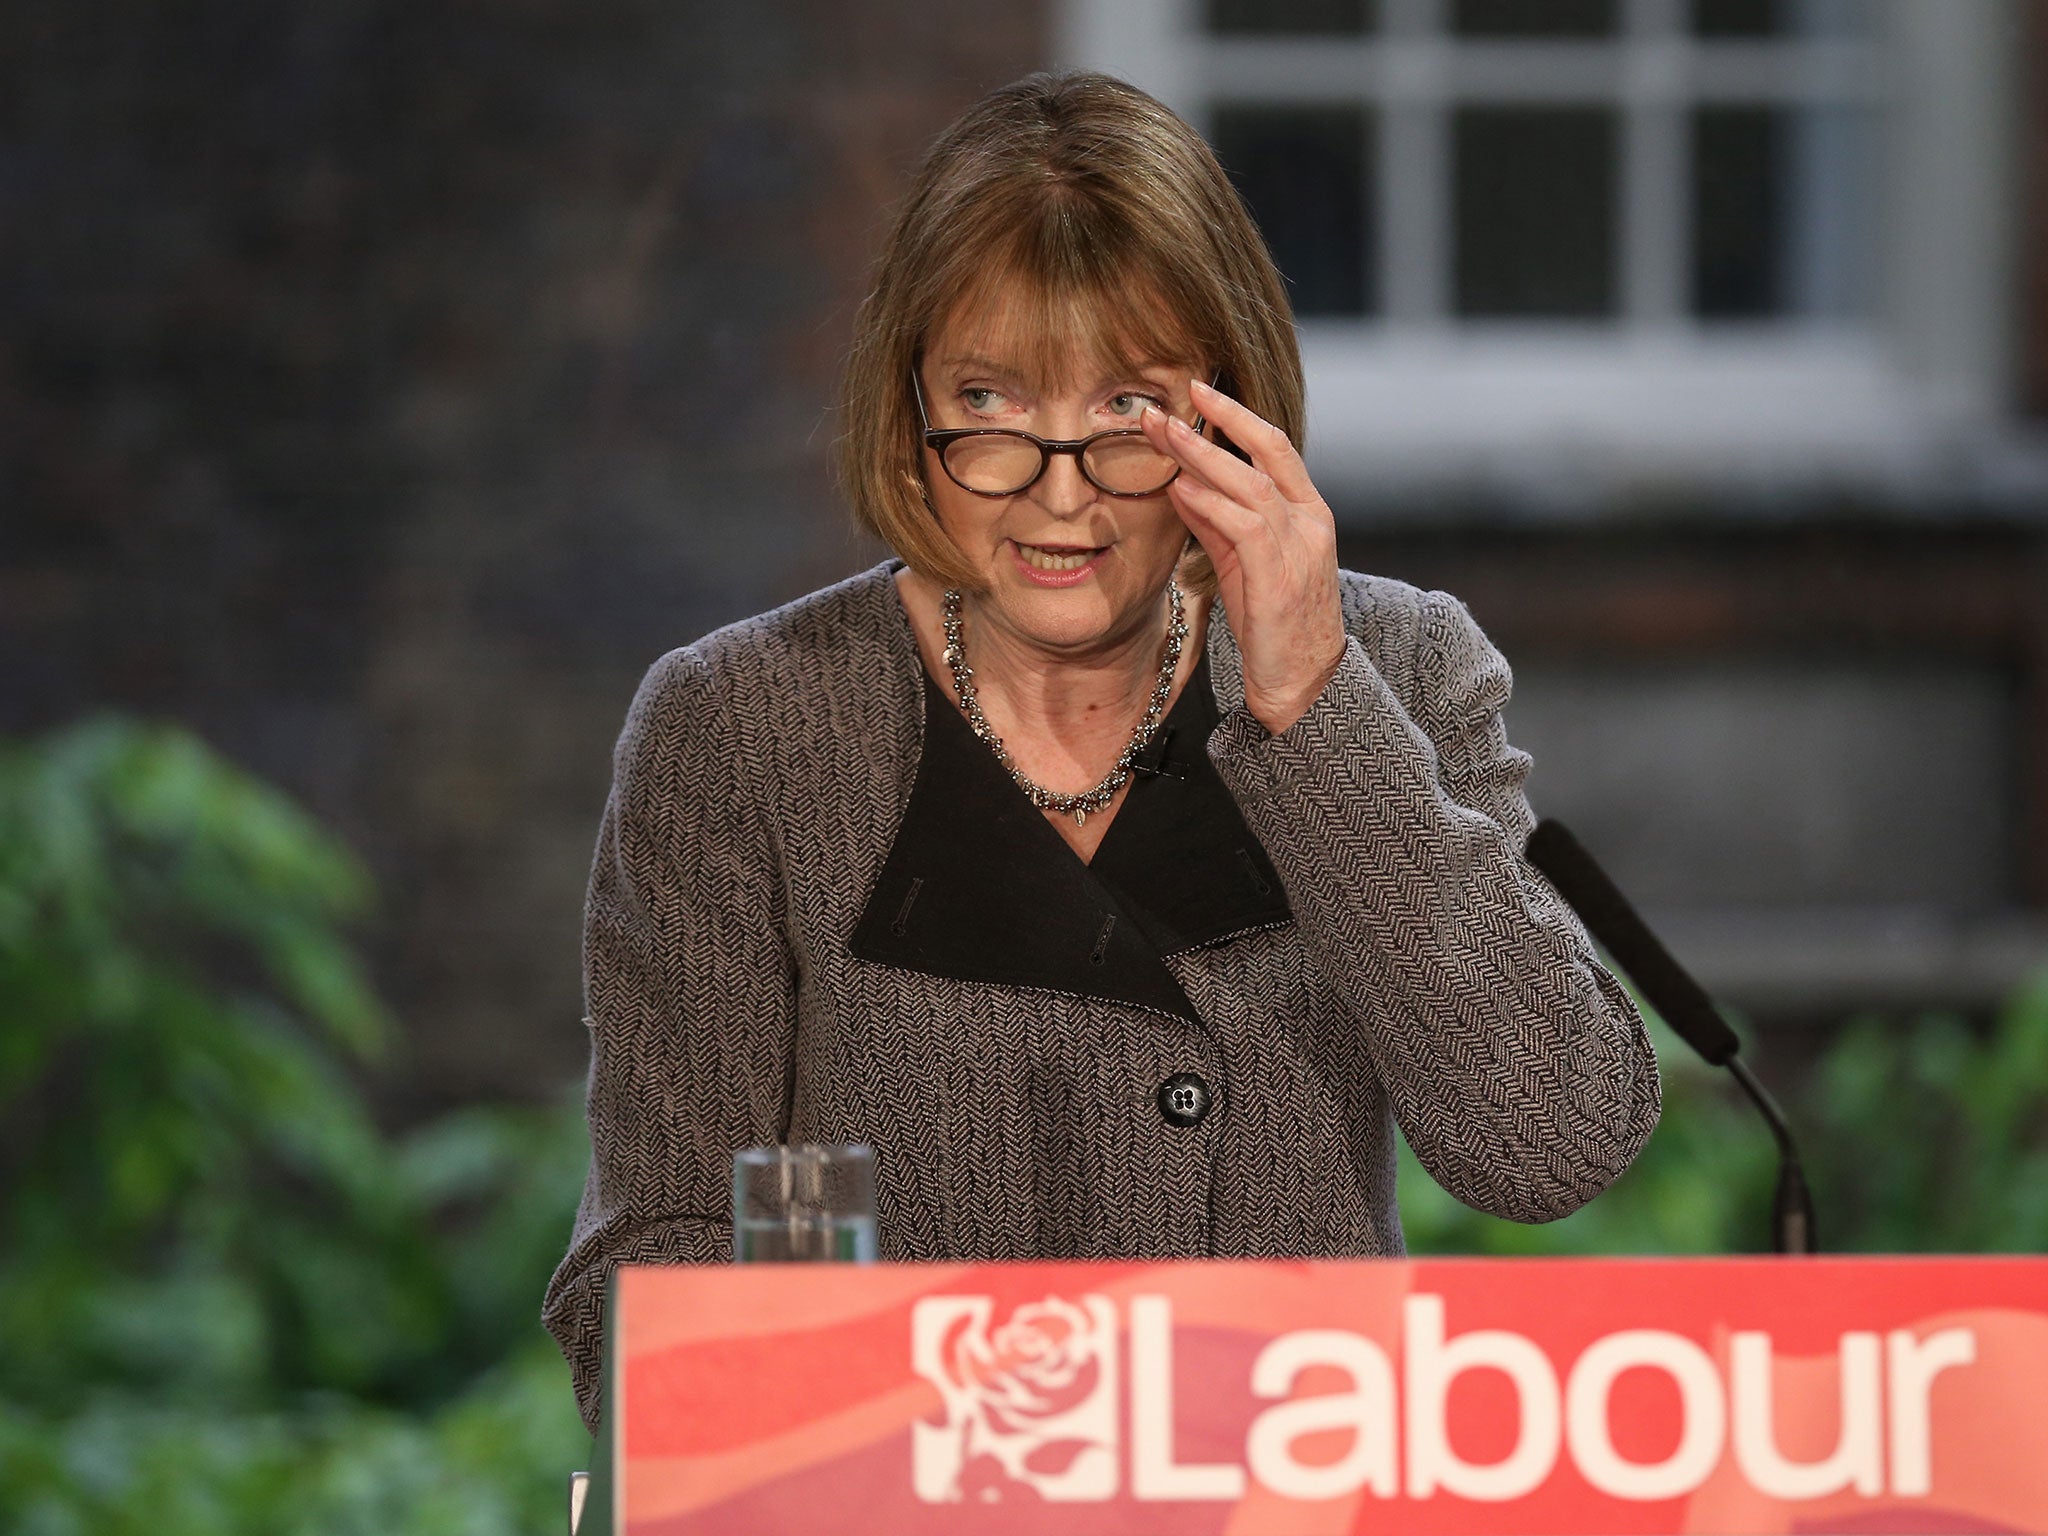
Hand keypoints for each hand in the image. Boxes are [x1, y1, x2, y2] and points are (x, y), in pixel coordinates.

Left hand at [1141, 380, 1346, 734]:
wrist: (1302, 681)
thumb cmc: (1272, 621)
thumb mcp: (1241, 562)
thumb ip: (1216, 521)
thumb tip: (1181, 483)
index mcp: (1308, 511)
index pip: (1275, 447)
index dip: (1237, 416)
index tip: (1196, 392)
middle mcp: (1310, 521)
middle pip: (1264, 452)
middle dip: (1215, 422)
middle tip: (1167, 403)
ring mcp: (1300, 547)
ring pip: (1250, 484)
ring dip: (1202, 456)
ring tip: (1163, 435)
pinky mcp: (1280, 577)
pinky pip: (1244, 527)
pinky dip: (1210, 503)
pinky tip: (1180, 488)